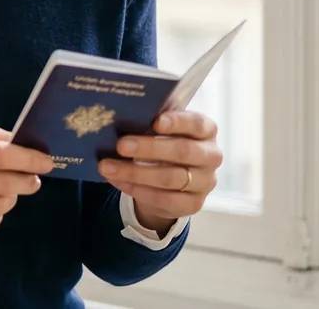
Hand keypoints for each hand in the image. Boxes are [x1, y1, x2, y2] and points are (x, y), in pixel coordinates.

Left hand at [98, 110, 222, 233]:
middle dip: (149, 148)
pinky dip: (136, 189)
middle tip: (120, 145)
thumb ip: (151, 120)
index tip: (156, 122)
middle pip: (183, 151)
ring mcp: (205, 182)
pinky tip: (116, 180)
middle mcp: (211, 155)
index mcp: (207, 130)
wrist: (171, 180)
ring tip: (107, 166)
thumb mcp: (161, 128)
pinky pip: (164, 199)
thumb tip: (119, 114)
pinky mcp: (193, 204)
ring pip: (171, 178)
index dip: (178, 122)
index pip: (197, 124)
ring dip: (135, 172)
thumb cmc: (164, 142)